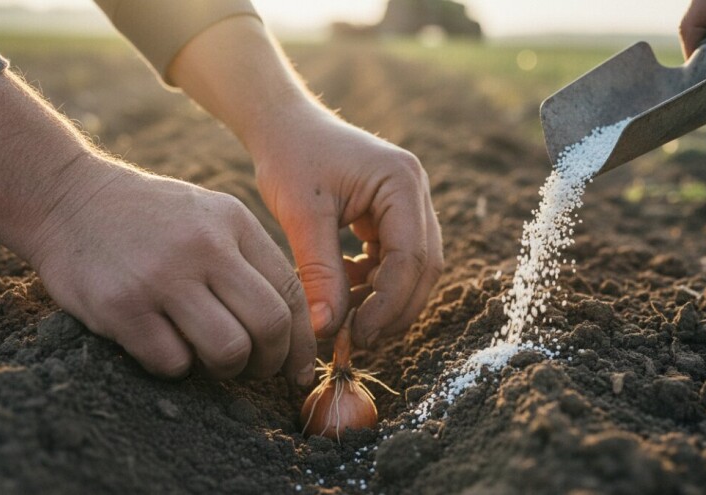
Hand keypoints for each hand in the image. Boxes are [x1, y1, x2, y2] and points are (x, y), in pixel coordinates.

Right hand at [26, 158, 315, 382]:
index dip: (303, 340)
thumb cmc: (148, 217)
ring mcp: (161, 277)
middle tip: (256, 369)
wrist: (65, 198)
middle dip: (271, 361)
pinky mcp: (121, 306)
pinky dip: (177, 366)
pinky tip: (164, 346)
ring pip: (228, 350)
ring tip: (211, 359)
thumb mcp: (208, 215)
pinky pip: (173, 362)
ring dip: (226, 368)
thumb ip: (250, 259)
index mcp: (232, 222)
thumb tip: (294, 328)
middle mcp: (204, 246)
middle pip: (269, 325)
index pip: (290, 291)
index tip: (298, 367)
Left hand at [250, 102, 442, 347]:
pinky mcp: (392, 213)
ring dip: (384, 299)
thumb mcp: (301, 215)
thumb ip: (319, 273)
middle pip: (423, 267)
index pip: (411, 258)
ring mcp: (408, 201)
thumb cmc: (289, 157)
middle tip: (356, 341)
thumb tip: (326, 331)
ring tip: (345, 320)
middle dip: (393, 309)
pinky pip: (395, 258)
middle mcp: (415, 190)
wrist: (282, 124)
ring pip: (413, 267)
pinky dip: (374, 282)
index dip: (388, 305)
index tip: (356, 337)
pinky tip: (342, 287)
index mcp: (401, 182)